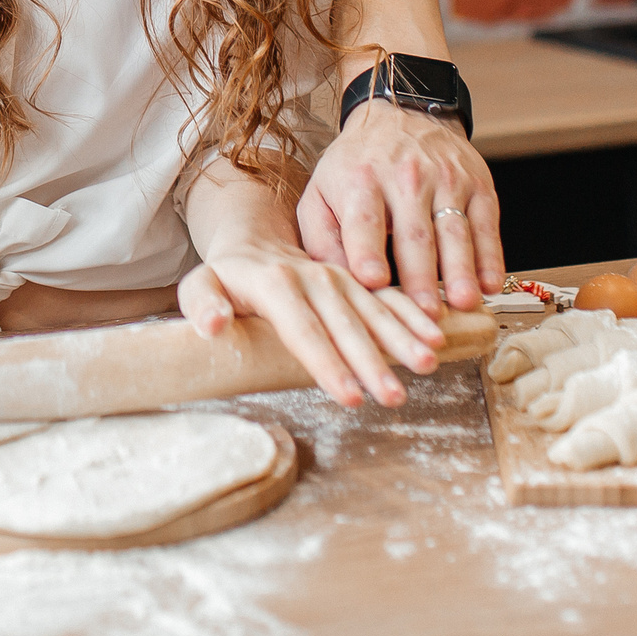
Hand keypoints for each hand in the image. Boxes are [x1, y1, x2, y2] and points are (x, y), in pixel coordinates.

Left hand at [179, 238, 442, 408]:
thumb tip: (214, 326)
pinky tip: (436, 337)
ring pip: (374, 309)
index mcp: (275, 282)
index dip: (326, 363)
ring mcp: (339, 279)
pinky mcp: (357, 282)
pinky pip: (389, 298)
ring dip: (402, 338)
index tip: (350, 396)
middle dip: (371, 362)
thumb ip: (201, 303)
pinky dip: (413, 316)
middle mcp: (313, 277)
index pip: (302, 329)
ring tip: (427, 365)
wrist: (254, 239)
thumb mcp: (200, 282)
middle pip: (345, 324)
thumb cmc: (225, 275)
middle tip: (394, 397)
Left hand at [296, 99, 503, 314]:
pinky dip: (490, 256)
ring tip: (464, 302)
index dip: (367, 250)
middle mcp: (405, 178)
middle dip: (420, 275)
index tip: (372, 280)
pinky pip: (486, 224)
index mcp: (360, 181)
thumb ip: (322, 239)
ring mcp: (445, 180)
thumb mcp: (322, 194)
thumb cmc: (355, 168)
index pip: (364, 219)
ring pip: (454, 230)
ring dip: (460, 269)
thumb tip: (336, 283)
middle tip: (425, 312)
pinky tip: (490, 284)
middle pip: (414, 233)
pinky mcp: (477, 184)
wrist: (401, 116)